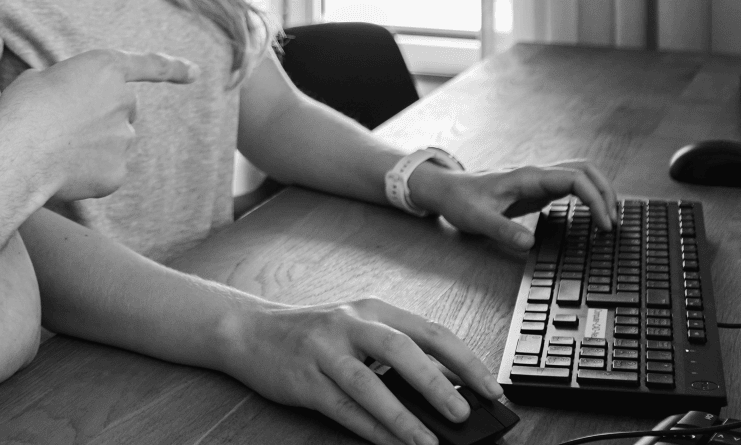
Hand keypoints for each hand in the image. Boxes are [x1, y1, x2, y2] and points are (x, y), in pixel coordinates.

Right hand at [0, 49, 197, 203]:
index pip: (148, 65)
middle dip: (104, 116)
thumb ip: (70, 85)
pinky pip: (107, 171)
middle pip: (124, 109)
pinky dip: (89, 173)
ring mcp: (124, 138)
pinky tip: (63, 171)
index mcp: (104, 68)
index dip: (173, 68)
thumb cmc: (19, 112)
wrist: (15, 154)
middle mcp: (123, 100)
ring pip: (114, 143)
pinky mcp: (118, 171)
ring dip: (94, 145)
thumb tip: (73, 104)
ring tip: (56, 149)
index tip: (195, 72)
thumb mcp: (40, 80)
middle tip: (66, 126)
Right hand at [217, 298, 502, 444]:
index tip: (492, 389)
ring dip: (403, 415)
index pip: (429, 331)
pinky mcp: (304, 380)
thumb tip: (445, 393)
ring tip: (429, 441)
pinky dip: (371, 430)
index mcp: (371, 309)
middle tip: (464, 412)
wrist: (248, 332)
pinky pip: (343, 409)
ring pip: (369, 383)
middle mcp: (349, 324)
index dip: (464, 360)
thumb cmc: (312, 335)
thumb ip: (394, 352)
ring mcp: (324, 351)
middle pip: (401, 349)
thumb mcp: (355, 329)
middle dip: (437, 382)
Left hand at [407, 159, 618, 248]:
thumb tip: (530, 244)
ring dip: (600, 190)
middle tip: (614, 222)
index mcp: (528, 177)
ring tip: (610, 218)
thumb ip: (503, 231)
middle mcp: (537, 173)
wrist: (447, 190)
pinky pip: (571, 184)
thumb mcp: (478, 220)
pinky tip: (592, 213)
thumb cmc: (461, 201)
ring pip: (580, 173)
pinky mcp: (537, 188)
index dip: (595, 198)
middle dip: (606, 191)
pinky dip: (588, 194)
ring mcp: (539, 179)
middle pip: (585, 169)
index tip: (604, 224)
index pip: (574, 178)